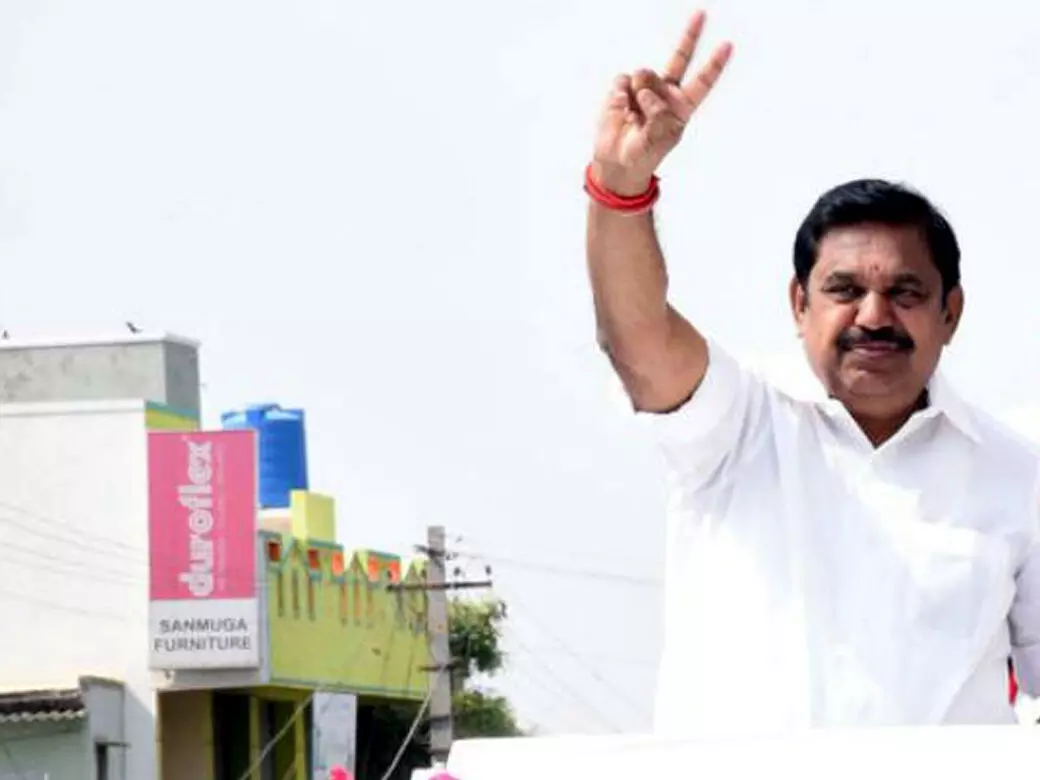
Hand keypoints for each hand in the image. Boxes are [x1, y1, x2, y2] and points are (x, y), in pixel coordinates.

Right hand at [591, 11, 732, 194]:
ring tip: (634, 114)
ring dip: (639, 93)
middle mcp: (665, 92)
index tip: (727, 45)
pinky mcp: (622, 89)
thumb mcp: (657, 140)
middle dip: (690, 35)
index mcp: (681, 106)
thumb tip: (645, 92)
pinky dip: (620, 96)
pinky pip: (623, 81)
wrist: (616, 162)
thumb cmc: (643, 155)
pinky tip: (621, 111)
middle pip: (679, 58)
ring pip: (645, 74)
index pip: (701, 82)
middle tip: (701, 13)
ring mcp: (644, 88)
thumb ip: (657, 115)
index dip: (714, 64)